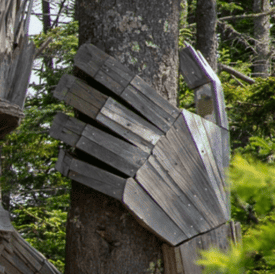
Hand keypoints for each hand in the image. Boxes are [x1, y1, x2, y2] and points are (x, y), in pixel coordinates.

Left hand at [50, 43, 229, 245]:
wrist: (209, 226)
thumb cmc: (212, 170)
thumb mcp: (220, 123)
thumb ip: (205, 82)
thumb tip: (187, 47)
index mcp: (173, 121)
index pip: (130, 86)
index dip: (102, 67)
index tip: (80, 55)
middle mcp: (155, 142)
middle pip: (106, 110)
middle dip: (78, 94)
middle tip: (59, 84)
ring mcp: (141, 170)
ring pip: (95, 142)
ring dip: (69, 129)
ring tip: (54, 120)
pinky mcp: (129, 197)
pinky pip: (94, 177)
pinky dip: (75, 167)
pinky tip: (61, 157)